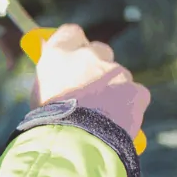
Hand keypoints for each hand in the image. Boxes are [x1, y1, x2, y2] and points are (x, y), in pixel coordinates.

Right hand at [30, 24, 150, 138]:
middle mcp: (89, 56)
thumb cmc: (49, 122)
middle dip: (96, 67)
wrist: (74, 143)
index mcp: (60, 53)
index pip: (71, 33)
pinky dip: (128, 107)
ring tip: (99, 117)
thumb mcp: (40, 95)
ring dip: (111, 90)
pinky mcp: (136, 90)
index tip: (72, 55)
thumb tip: (60, 75)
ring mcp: (116, 72)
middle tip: (89, 90)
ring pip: (117, 77)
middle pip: (99, 51)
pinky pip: (135, 95)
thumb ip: (54, 77)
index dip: (73, 43)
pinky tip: (116, 122)